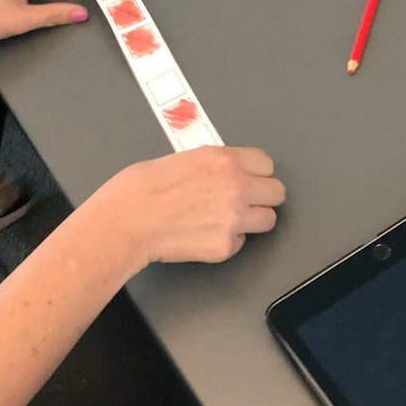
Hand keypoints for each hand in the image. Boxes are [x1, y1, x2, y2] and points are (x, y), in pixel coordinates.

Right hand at [108, 146, 285, 265]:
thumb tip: (223, 171)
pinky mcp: (225, 247)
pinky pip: (241, 242)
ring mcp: (233, 219)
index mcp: (224, 160)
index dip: (256, 172)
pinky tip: (205, 233)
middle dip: (262, 196)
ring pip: (268, 220)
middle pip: (277, 192)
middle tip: (245, 200)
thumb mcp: (184, 158)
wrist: (128, 221)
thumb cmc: (142, 187)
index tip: (249, 177)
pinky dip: (228, 240)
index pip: (267, 164)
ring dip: (252, 219)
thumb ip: (213, 164)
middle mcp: (236, 188)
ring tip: (228, 219)